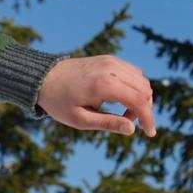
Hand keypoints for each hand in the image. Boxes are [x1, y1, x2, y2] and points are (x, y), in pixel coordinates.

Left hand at [39, 55, 156, 137]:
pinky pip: (132, 72)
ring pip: (141, 79)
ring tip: (124, 114)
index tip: (150, 133)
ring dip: (140, 98)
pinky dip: (134, 87)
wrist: (43, 78)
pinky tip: (122, 100)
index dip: (148, 118)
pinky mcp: (108, 59)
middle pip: (144, 89)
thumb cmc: (59, 102)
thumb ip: (107, 124)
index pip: (139, 100)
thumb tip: (132, 129)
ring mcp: (111, 61)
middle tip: (132, 124)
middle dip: (145, 109)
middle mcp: (111, 69)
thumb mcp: (80, 119)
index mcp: (104, 85)